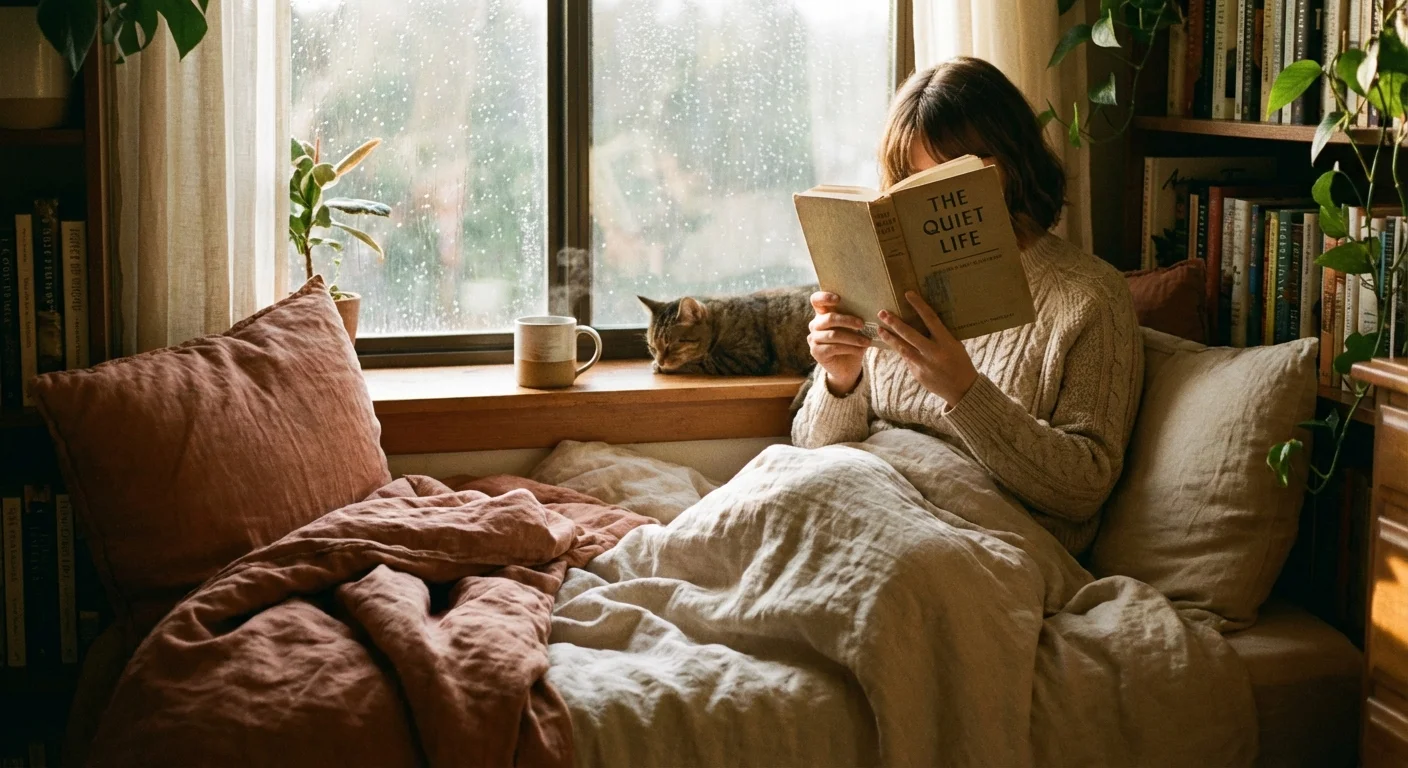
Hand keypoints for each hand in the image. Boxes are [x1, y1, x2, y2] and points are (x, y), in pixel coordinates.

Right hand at [807, 291, 869, 395]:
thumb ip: (856, 318)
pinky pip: (833, 347)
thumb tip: (872, 309)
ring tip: (867, 341)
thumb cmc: (852, 343)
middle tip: (862, 324)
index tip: (839, 298)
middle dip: (848, 320)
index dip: (825, 297)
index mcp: (823, 314)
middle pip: (829, 318)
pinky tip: (860, 350)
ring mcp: (814, 339)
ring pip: (833, 335)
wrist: (847, 367)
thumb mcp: (854, 329)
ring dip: (853, 338)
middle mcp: (815, 324)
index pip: (816, 300)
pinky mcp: (816, 352)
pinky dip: (849, 348)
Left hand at [876, 291, 977, 406]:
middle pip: (911, 335)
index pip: (931, 319)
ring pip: (903, 348)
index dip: (919, 305)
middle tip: (882, 313)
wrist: (962, 389)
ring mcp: (924, 364)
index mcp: (946, 342)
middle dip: (895, 323)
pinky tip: (890, 343)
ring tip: (879, 329)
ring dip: (890, 338)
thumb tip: (923, 320)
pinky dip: (899, 350)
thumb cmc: (960, 362)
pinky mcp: (917, 374)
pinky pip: (906, 359)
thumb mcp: (955, 345)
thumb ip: (940, 335)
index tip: (908, 294)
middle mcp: (934, 352)